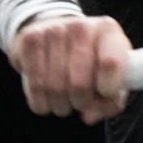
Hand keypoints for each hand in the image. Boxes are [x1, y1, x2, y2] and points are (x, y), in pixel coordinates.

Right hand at [9, 15, 131, 123]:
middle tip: (81, 102)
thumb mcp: (110, 74)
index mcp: (108, 31)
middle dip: (81, 102)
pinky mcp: (30, 39)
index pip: (111, 63)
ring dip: (60, 104)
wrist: (56, 33)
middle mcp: (82, 27)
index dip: (108, 88)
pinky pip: (35, 85)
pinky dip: (41, 101)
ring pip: (55, 87)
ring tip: (64, 100)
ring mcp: (54, 30)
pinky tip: (46, 97)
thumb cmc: (90, 58)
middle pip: (80, 83)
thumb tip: (89, 115)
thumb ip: (111, 100)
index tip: (104, 94)